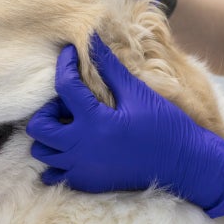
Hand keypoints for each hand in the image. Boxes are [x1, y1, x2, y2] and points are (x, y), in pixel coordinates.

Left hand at [27, 34, 223, 216]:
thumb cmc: (165, 126)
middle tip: (68, 103)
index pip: (64, 86)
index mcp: (94, 121)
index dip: (64, 64)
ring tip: (71, 124)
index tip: (69, 53)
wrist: (185, 165)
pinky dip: (58, 160)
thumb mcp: (138, 94)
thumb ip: (111, 69)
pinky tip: (77, 147)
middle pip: (38, 127)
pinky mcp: (88, 184)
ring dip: (50, 136)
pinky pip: (55, 175)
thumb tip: (93, 39)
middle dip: (47, 110)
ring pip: (42, 153)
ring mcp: (82, 169)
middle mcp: (82, 148)